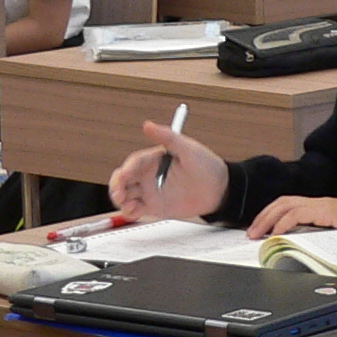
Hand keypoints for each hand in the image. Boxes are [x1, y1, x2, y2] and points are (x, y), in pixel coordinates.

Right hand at [106, 120, 226, 221]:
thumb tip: (148, 125)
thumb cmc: (206, 165)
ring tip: (128, 204)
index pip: (133, 163)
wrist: (219, 190)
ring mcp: (150, 192)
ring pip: (125, 196)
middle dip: (117, 186)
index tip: (125, 174)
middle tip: (119, 193)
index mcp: (153, 159)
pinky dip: (130, 212)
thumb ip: (168, 137)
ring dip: (121, 200)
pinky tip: (134, 211)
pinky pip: (135, 210)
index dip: (127, 169)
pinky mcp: (154, 207)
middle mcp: (148, 175)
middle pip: (123, 180)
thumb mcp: (188, 148)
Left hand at [248, 195, 336, 239]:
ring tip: (258, 234)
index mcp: (316, 206)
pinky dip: (284, 223)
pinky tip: (277, 233)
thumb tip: (296, 245)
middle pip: (281, 202)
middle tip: (251, 233)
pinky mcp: (325, 210)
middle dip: (263, 216)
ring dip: (268, 219)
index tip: (258, 228)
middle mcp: (316, 202)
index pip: (286, 204)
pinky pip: (298, 214)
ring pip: (286, 205)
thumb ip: (316, 234)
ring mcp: (320, 205)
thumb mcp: (332, 231)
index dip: (269, 214)